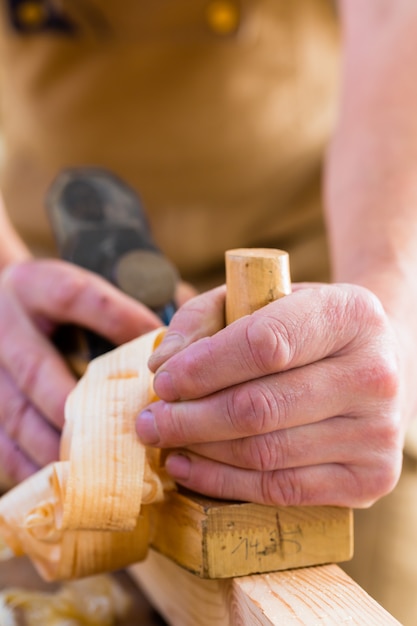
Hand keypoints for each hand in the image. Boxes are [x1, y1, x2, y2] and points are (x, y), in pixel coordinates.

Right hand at [0, 259, 161, 488]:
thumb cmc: (51, 304)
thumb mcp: (76, 288)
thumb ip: (120, 307)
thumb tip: (170, 333)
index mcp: (35, 286)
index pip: (75, 298)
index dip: (118, 320)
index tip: (158, 342)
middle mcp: (4, 323)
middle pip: (37, 369)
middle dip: (82, 408)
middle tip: (125, 433)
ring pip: (17, 413)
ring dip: (58, 445)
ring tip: (97, 467)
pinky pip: (0, 442)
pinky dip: (29, 463)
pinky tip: (61, 478)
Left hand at [136, 284, 402, 507]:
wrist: (371, 365)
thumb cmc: (303, 329)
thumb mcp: (260, 300)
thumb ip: (203, 318)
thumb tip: (161, 365)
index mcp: (351, 314)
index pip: (266, 344)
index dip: (204, 367)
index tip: (162, 380)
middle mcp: (374, 373)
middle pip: (261, 407)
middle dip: (189, 418)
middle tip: (149, 420)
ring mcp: (378, 432)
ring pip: (265, 453)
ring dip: (200, 451)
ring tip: (163, 440)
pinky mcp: (370, 477)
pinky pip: (281, 489)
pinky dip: (223, 482)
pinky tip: (188, 467)